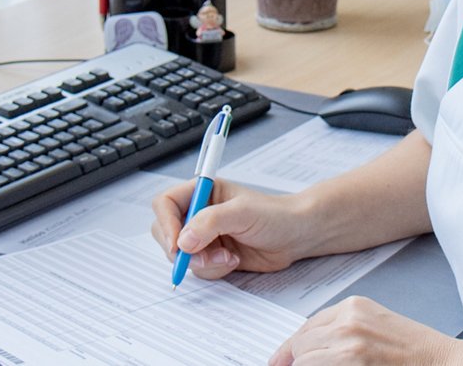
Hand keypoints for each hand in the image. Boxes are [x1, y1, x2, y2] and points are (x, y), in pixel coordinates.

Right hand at [151, 177, 306, 278]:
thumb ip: (211, 222)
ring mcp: (205, 236)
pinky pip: (197, 269)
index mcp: (204, 192)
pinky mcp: (213, 255)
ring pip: (181, 256)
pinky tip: (234, 261)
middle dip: (184, 251)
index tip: (178, 244)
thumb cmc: (276, 215)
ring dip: (203, 262)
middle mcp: (201, 213)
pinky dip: (213, 270)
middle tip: (206, 256)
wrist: (297, 235)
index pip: (165, 204)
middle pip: (167, 234)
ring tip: (229, 257)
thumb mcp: (244, 213)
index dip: (166, 224)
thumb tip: (183, 241)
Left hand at [268, 296, 457, 364]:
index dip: (289, 348)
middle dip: (295, 362)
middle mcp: (348, 322)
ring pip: (303, 360)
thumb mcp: (375, 325)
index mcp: (354, 306)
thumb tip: (307, 350)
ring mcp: (348, 345)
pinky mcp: (351, 364)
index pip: (307, 326)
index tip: (279, 361)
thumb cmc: (413, 349)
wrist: (440, 362)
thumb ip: (343, 330)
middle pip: (301, 344)